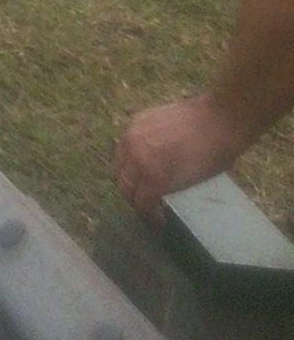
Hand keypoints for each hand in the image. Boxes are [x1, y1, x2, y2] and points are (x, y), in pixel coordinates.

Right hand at [113, 95, 246, 222]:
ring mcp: (131, 135)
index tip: (157, 220)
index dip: (149, 215)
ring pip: (120, 163)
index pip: (140, 202)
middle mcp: (134, 155)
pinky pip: (126, 144)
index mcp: (151, 175)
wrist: (219, 119)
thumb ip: (166, 190)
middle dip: (135, 197)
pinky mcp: (134, 121)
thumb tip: (157, 197)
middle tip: (147, 203)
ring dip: (130, 176)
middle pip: (124, 184)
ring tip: (144, 180)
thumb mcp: (190, 182)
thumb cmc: (213, 155)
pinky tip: (145, 158)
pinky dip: (131, 155)